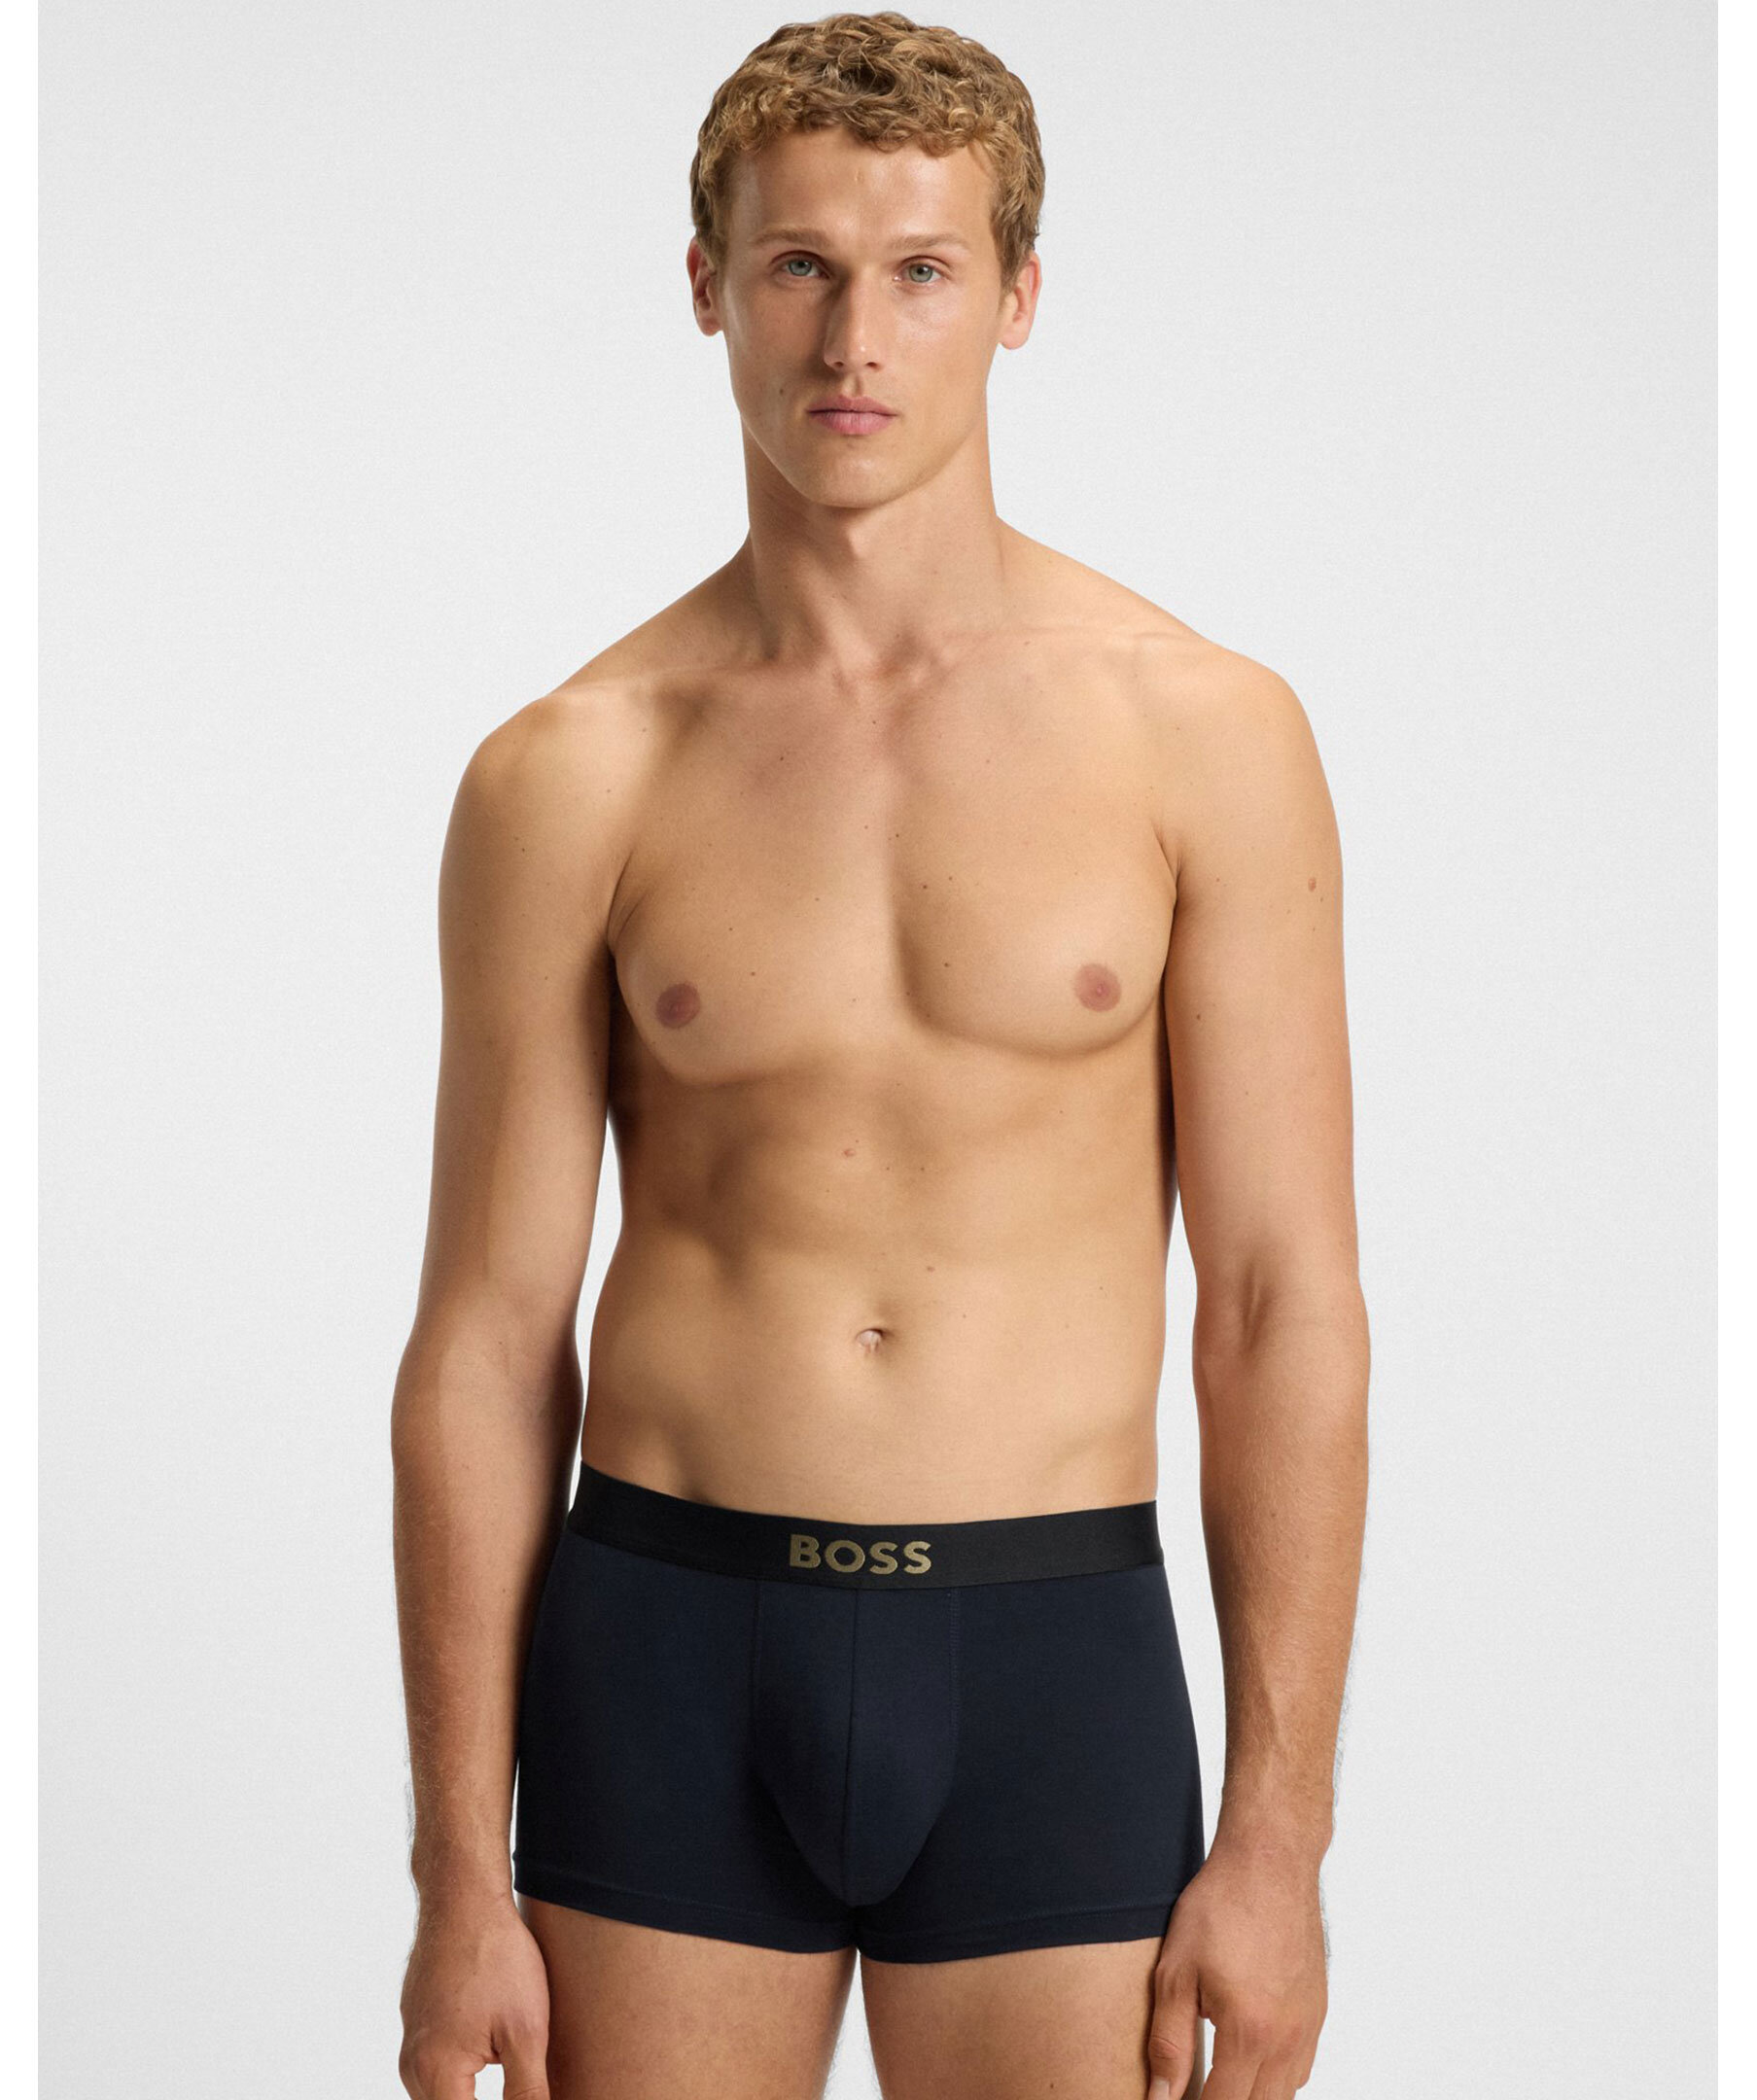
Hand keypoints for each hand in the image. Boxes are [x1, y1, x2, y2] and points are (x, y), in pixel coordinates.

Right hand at [398, 1890, 552, 2099]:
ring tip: (507, 2061)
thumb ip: (527, 2092)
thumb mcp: (526, 2031)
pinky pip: (435, 2068)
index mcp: (436, 2073)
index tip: (521, 2091)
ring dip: (469, 2094)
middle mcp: (413, 2065)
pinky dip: (461, 2075)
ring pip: (439, 2094)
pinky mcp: (416, 2023)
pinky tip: (490, 2054)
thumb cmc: (497, 1957)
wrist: (462, 1898)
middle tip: (519, 2079)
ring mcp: (411, 2042)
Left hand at [1145, 1838, 1326, 2099]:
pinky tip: (1249, 2057)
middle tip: (1195, 2090)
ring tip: (1219, 2077)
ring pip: (1285, 2093)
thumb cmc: (1219, 1907)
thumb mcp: (1176, 1972)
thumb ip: (1168, 2042)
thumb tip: (1161, 2097)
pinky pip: (1301, 2066)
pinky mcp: (1318, 2010)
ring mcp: (1309, 2025)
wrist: (1270, 1860)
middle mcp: (1288, 2038)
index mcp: (1250, 2032)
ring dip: (1253, 2093)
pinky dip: (1276, 2076)